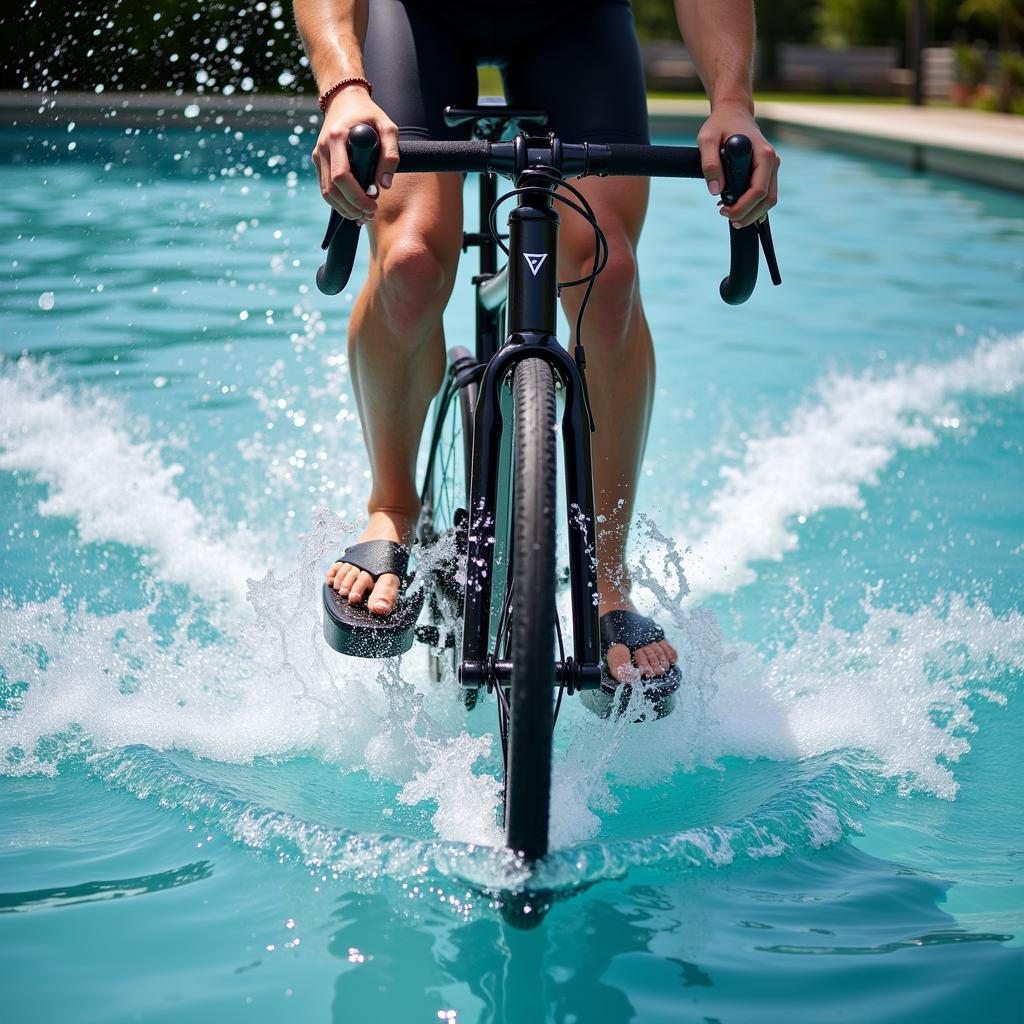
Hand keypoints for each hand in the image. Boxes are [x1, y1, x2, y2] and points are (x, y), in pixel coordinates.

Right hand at [311, 87, 399, 222]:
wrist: (345, 100)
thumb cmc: (369, 114)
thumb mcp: (388, 128)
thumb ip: (391, 155)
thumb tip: (384, 185)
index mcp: (337, 137)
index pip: (341, 176)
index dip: (357, 196)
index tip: (374, 204)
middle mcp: (323, 147)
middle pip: (332, 189)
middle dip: (352, 207)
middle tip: (371, 214)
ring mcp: (318, 155)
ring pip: (326, 193)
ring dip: (344, 209)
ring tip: (363, 215)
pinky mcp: (318, 161)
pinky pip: (326, 188)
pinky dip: (339, 202)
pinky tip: (354, 208)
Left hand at [696, 101, 779, 228]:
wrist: (732, 113)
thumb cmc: (720, 125)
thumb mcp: (707, 139)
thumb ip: (710, 164)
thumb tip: (715, 191)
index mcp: (763, 154)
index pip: (759, 190)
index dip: (742, 207)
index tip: (723, 211)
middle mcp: (772, 161)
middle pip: (768, 199)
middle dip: (748, 215)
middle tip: (726, 217)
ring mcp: (771, 167)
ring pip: (769, 200)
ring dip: (752, 213)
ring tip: (730, 215)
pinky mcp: (767, 171)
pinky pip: (766, 195)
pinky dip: (754, 206)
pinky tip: (737, 209)